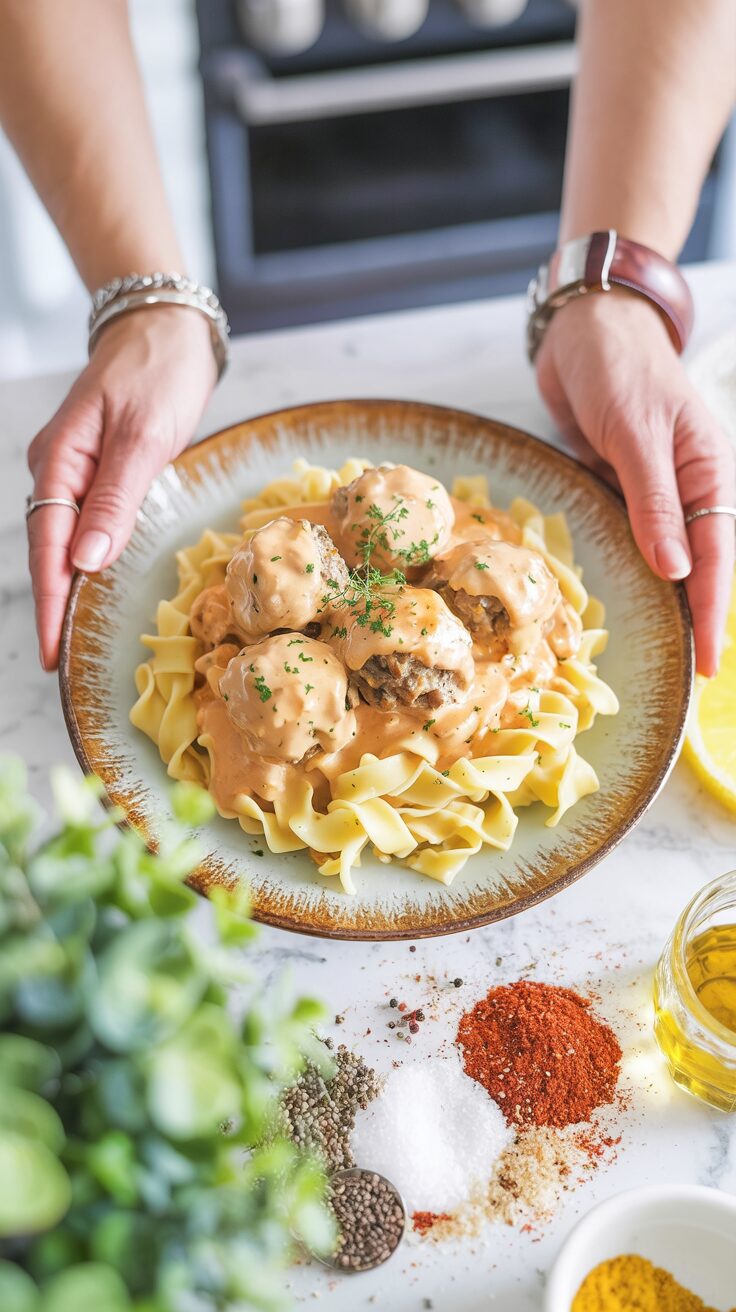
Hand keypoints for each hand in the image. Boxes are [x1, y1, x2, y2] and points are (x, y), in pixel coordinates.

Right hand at [27, 306, 217, 669]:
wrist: (164, 327)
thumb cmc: (157, 371)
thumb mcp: (144, 435)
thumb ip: (116, 498)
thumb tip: (87, 561)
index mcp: (60, 461)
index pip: (49, 547)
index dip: (50, 603)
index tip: (51, 651)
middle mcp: (57, 469)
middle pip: (48, 549)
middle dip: (53, 605)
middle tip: (59, 660)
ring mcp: (73, 469)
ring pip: (62, 539)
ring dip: (66, 586)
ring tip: (70, 636)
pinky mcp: (95, 469)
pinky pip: (82, 523)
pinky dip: (84, 557)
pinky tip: (90, 584)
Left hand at [536, 292, 734, 675]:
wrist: (584, 326)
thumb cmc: (619, 368)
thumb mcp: (637, 435)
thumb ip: (654, 502)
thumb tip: (674, 569)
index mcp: (711, 473)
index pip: (717, 558)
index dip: (713, 613)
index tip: (708, 664)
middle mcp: (688, 487)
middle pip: (697, 564)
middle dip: (696, 615)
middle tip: (687, 673)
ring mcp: (652, 489)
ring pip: (663, 555)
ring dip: (661, 596)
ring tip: (659, 648)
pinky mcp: (617, 484)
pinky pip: (627, 535)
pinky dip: (627, 565)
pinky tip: (621, 596)